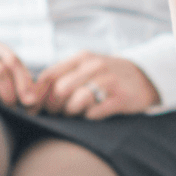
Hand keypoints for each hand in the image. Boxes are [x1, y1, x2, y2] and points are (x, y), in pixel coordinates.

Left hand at [35, 52, 158, 118]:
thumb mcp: (85, 69)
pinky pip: (96, 112)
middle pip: (60, 89)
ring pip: (77, 100)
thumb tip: (30, 97)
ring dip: (71, 112)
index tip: (31, 109)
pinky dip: (89, 117)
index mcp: (81, 58)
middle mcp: (94, 66)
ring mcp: (109, 81)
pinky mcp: (121, 97)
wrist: (145, 77)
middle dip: (54, 107)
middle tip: (58, 113)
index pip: (49, 75)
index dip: (36, 95)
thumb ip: (62, 77)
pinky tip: (92, 116)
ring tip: (76, 114)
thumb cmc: (106, 77)